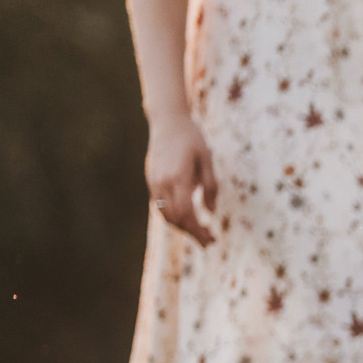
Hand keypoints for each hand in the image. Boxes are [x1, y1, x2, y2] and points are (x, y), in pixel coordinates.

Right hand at [146, 116, 217, 245]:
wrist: (167, 121)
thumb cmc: (192, 138)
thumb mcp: (207, 160)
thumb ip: (210, 187)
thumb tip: (210, 212)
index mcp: (179, 177)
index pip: (187, 213)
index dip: (198, 230)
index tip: (211, 238)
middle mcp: (163, 182)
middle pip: (176, 218)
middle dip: (192, 233)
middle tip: (208, 241)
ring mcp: (154, 182)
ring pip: (166, 214)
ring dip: (182, 227)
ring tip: (198, 232)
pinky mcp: (151, 180)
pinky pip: (161, 205)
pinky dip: (173, 215)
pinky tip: (186, 218)